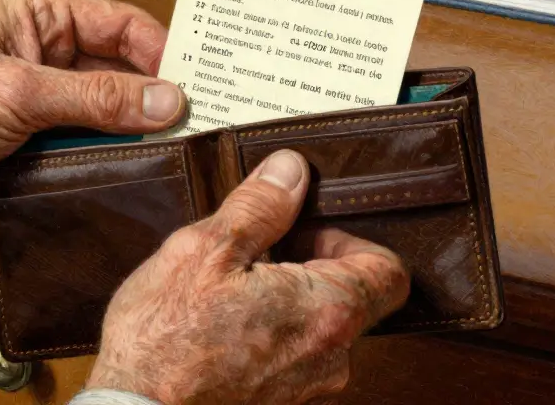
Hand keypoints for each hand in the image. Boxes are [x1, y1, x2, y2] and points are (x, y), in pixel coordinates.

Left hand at [0, 0, 187, 237]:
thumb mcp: (18, 93)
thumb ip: (97, 98)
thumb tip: (165, 101)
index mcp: (36, 13)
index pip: (121, 24)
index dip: (163, 54)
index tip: (199, 86)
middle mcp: (40, 51)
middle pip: (119, 71)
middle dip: (151, 99)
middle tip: (194, 126)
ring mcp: (35, 100)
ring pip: (104, 115)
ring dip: (127, 135)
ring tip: (168, 154)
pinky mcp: (29, 143)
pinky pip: (82, 149)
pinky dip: (103, 162)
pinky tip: (128, 175)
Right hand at [85, 149, 410, 404]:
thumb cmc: (164, 340)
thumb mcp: (206, 249)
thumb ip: (260, 206)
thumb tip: (291, 171)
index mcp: (329, 312)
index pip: (390, 271)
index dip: (351, 239)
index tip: (305, 230)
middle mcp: (333, 358)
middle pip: (353, 298)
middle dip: (311, 266)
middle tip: (257, 252)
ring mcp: (308, 389)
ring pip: (319, 328)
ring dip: (287, 301)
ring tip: (232, 288)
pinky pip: (292, 356)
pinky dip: (270, 333)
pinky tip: (223, 323)